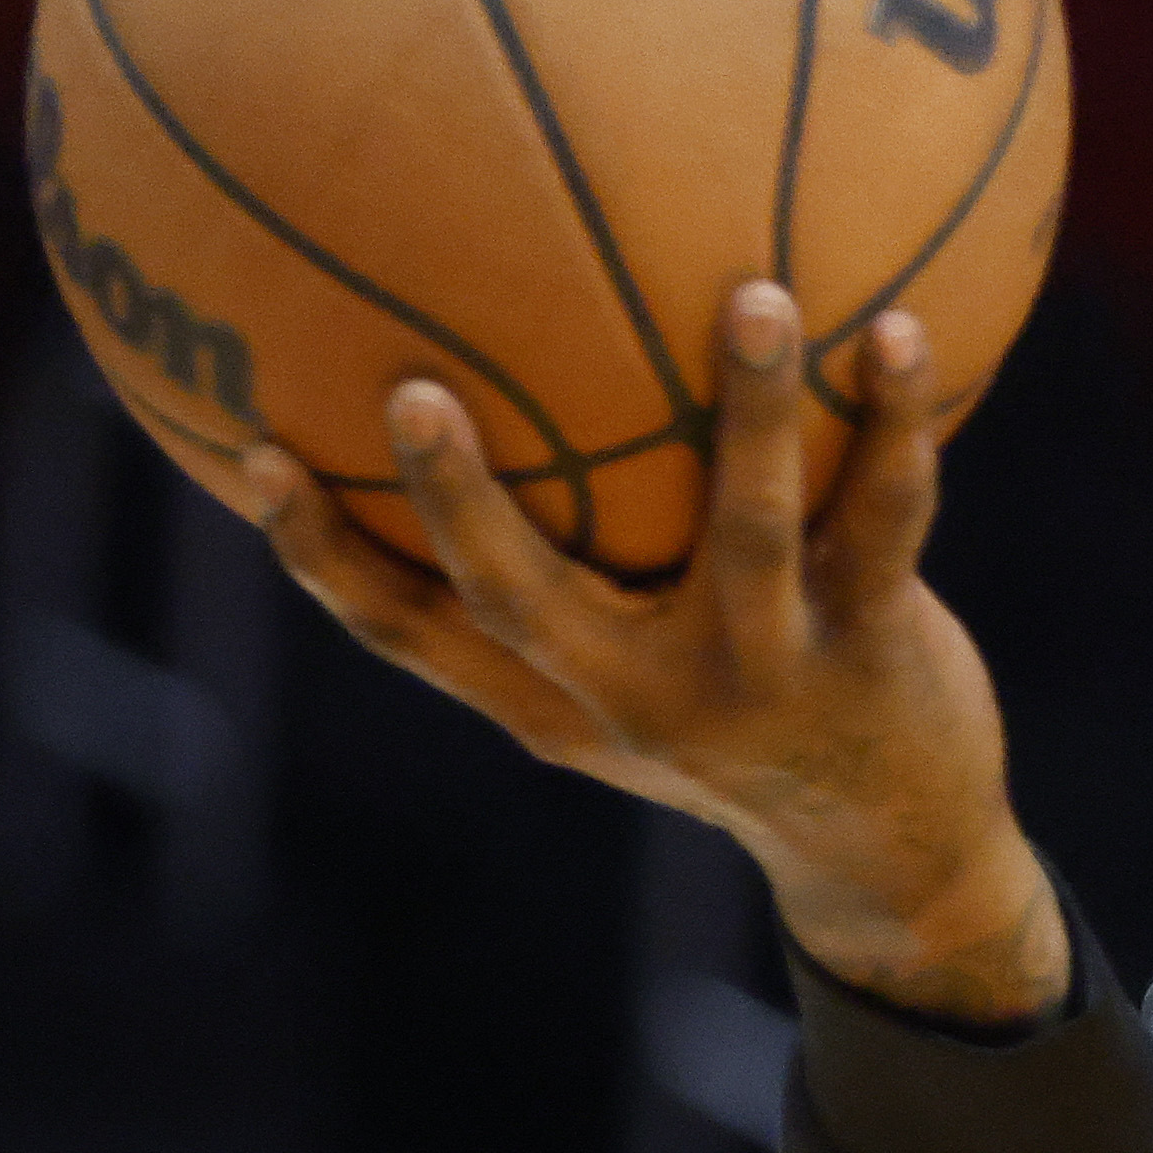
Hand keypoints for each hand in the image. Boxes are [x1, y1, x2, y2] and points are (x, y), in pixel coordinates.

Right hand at [243, 281, 1070, 1023]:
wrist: (897, 857)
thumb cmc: (742, 734)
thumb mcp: (635, 691)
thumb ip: (568, 593)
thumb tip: (500, 418)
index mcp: (564, 698)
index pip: (414, 637)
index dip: (326, 560)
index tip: (251, 457)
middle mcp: (646, 694)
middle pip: (525, 602)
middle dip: (459, 505)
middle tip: (411, 393)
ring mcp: (763, 676)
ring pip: (745, 529)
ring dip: (753, 410)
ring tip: (758, 296)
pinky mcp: (874, 651)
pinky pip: (885, 518)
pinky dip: (894, 424)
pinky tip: (902, 332)